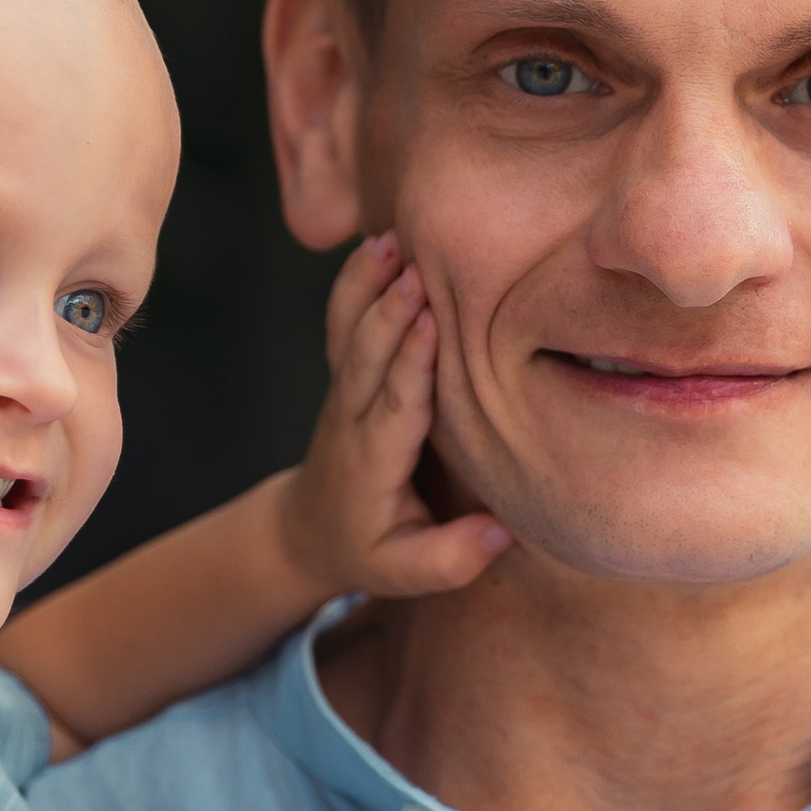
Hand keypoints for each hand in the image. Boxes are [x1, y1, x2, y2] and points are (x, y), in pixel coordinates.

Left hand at [279, 232, 511, 598]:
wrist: (308, 531)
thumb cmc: (366, 550)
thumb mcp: (405, 573)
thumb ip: (452, 558)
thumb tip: (501, 532)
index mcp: (373, 461)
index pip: (394, 403)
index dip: (410, 362)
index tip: (430, 321)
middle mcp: (352, 417)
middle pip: (367, 356)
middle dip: (389, 310)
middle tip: (417, 265)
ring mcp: (343, 391)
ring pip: (348, 330)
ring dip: (365, 283)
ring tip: (389, 237)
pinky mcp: (344, 375)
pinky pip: (342, 322)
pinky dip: (352, 281)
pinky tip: (376, 242)